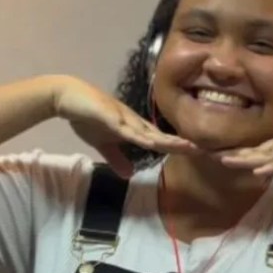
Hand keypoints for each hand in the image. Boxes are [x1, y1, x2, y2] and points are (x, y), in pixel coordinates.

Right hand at [53, 76, 198, 176]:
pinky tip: (151, 142)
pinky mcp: (108, 115)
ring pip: (148, 132)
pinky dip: (138, 136)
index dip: (178, 148)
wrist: (67, 96)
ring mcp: (122, 117)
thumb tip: (129, 175)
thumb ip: (117, 158)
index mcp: (134, 128)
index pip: (160, 140)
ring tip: (188, 147)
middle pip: (161, 136)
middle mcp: (133, 121)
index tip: (199, 155)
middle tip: (206, 152)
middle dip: (182, 144)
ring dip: (167, 140)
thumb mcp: (102, 144)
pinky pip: (125, 128)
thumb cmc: (87, 116)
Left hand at [215, 92, 272, 189]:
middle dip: (229, 154)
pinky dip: (269, 164)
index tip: (218, 159)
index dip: (239, 156)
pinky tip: (254, 169)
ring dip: (242, 159)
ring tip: (218, 161)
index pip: (258, 152)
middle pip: (252, 151)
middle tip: (203, 154)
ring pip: (262, 153)